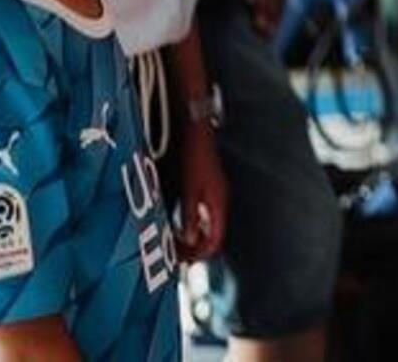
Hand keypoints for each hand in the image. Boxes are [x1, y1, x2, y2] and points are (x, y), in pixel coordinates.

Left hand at [173, 115, 228, 262]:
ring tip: (178, 247)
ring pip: (209, 228)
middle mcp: (220, 203)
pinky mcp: (211, 192)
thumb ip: (191, 215)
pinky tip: (182, 228)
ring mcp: (216, 197)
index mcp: (218, 204)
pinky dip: (195, 228)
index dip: (200, 254)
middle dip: (196, 250)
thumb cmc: (196, 159)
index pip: (215, 240)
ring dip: (195, 240)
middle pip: (213, 237)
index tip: (184, 261)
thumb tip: (190, 239)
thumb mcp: (190, 190)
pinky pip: (206, 219)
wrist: (200, 136)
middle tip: (177, 257)